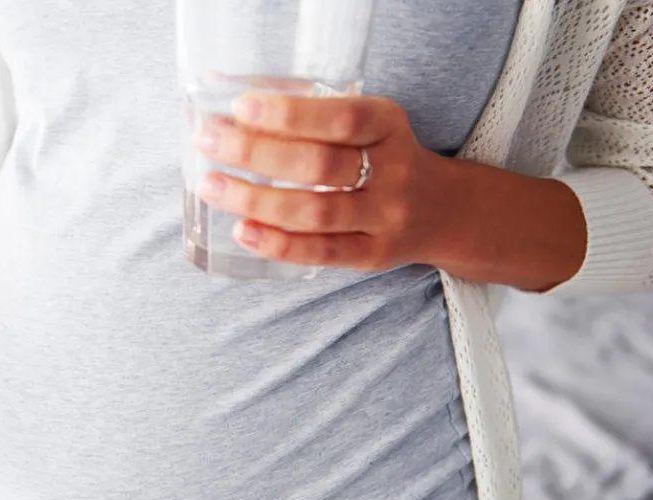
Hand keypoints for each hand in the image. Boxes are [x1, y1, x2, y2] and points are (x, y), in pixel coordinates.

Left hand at [194, 94, 457, 270]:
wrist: (443, 209)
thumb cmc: (380, 156)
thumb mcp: (364, 123)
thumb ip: (305, 111)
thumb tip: (221, 91)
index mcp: (388, 125)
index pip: (341, 118)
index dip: (290, 114)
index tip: (241, 107)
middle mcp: (393, 170)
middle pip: (321, 165)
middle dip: (257, 153)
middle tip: (209, 142)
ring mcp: (386, 217)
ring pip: (316, 212)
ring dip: (256, 200)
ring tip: (213, 186)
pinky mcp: (374, 255)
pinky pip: (322, 252)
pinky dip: (278, 244)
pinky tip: (243, 231)